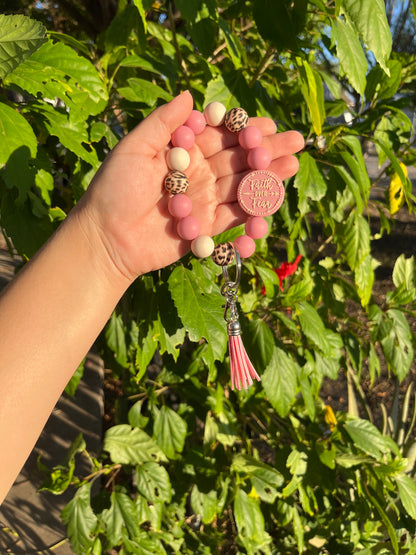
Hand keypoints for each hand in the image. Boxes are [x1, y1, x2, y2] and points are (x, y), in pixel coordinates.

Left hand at [78, 91, 303, 279]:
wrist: (106, 237)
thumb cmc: (113, 189)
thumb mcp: (134, 149)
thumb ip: (162, 123)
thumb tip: (188, 94)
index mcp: (183, 152)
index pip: (220, 136)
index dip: (244, 131)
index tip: (268, 125)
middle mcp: (198, 174)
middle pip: (238, 161)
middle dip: (266, 153)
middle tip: (296, 143)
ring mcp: (205, 202)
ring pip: (241, 188)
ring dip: (267, 179)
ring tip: (291, 167)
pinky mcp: (207, 228)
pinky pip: (235, 220)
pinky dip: (253, 214)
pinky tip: (273, 202)